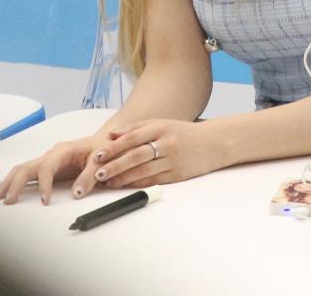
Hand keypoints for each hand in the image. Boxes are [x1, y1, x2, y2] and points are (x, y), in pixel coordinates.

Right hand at [0, 134, 101, 204]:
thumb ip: (90, 176)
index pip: (47, 167)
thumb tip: (77, 193)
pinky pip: (26, 172)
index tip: (45, 201)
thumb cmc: (101, 151)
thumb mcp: (100, 161)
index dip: (44, 184)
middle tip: (7, 201)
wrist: (103, 144)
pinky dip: (13, 181)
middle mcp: (51, 154)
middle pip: (27, 167)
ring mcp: (47, 161)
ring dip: (8, 181)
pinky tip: (4, 188)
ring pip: (22, 169)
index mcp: (63, 151)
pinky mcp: (46, 167)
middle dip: (15, 183)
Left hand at [78, 119, 222, 193]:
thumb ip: (136, 129)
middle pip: (136, 155)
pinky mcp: (177, 175)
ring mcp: (172, 160)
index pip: (132, 138)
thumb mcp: (160, 123)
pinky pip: (154, 180)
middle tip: (97, 172)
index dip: (113, 148)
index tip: (98, 155)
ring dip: (123, 178)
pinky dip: (137, 184)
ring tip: (107, 182)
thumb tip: (112, 136)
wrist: (212, 143)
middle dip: (115, 165)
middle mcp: (166, 143)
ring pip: (143, 171)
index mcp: (160, 127)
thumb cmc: (182, 132)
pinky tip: (125, 186)